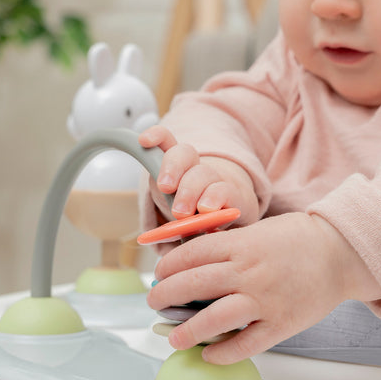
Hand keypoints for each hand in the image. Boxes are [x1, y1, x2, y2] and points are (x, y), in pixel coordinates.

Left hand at [139, 125, 258, 224]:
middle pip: (185, 153)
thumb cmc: (195, 222)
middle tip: (166, 188)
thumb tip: (158, 243)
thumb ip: (164, 227)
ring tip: (184, 213)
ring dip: (191, 190)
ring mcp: (216, 180)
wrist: (231, 226)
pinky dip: (215, 198)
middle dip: (172, 168)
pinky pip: (225, 191)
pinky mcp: (236, 195)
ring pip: (204, 173)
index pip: (167, 143)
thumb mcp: (172, 221)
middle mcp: (196, 169)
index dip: (156, 137)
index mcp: (176, 170)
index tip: (144, 141)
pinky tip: (208, 210)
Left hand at [146, 212, 380, 363]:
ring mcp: (264, 300)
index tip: (159, 275)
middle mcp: (249, 271)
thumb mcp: (261, 230)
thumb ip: (231, 244)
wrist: (340, 253)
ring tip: (175, 337)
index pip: (191, 255)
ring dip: (187, 331)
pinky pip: (244, 345)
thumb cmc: (300, 239)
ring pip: (213, 320)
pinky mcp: (280, 324)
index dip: (168, 267)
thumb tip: (195, 263)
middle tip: (155, 302)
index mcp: (243, 244)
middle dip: (165, 295)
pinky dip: (222, 353)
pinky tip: (210, 353)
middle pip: (193, 285)